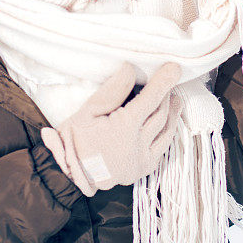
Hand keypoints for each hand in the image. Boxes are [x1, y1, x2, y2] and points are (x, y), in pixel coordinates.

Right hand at [40, 62, 182, 196]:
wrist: (68, 174)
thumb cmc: (74, 140)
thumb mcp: (87, 110)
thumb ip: (112, 90)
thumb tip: (130, 69)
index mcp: (124, 128)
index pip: (151, 99)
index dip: (164, 81)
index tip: (174, 67)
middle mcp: (138, 146)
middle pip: (161, 113)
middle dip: (166, 94)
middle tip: (168, 79)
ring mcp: (142, 161)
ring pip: (166, 132)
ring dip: (172, 113)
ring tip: (174, 99)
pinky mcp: (143, 170)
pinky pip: (162, 148)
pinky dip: (167, 132)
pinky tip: (167, 123)